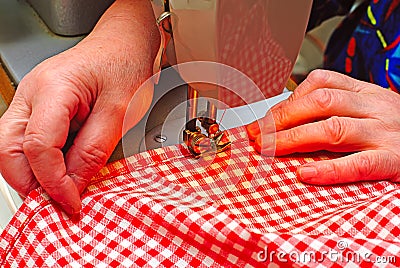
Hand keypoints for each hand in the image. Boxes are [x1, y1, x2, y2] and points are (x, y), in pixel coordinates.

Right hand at [0, 0, 158, 215]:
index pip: (37, 146)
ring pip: (12, 148)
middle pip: (8, 149)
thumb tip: (74, 183)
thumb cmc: (124, 65)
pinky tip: (63, 170)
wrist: (123, 44)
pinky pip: (28, 141)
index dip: (53, 181)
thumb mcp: (120, 111)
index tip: (71, 201)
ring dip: (33, 174)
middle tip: (58, 202)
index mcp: (53, 88)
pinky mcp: (39, 108)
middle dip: (30, 182)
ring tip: (63, 188)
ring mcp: (31, 100)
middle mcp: (32, 93)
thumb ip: (94, 150)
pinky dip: (41, 162)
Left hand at [247, 69, 399, 184]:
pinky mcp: (393, 160)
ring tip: (269, 151)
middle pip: (318, 104)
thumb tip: (285, 124)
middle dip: (281, 120)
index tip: (263, 121)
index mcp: (364, 92)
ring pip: (332, 129)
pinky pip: (357, 163)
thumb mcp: (364, 110)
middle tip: (258, 137)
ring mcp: (384, 132)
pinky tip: (305, 174)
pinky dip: (328, 169)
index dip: (285, 103)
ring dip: (293, 140)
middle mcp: (373, 107)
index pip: (317, 85)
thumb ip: (332, 111)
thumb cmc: (392, 130)